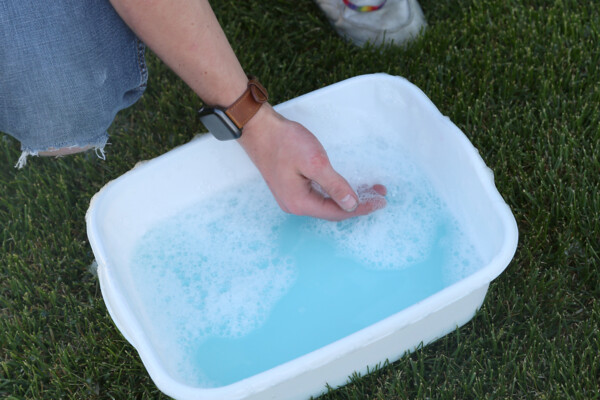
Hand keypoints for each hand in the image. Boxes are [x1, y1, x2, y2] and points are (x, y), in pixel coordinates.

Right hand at [239, 104, 386, 220]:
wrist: (259, 128)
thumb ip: (335, 185)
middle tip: (379, 193)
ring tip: (368, 188)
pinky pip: (318, 195)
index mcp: (300, 202)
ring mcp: (291, 197)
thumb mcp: (315, 162)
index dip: (361, 208)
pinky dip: (335, 191)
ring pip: (326, 203)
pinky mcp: (291, 187)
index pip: (337, 212)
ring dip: (347, 196)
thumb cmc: (284, 142)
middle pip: (332, 210)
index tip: (380, 200)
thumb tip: (352, 205)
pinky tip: (345, 186)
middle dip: (357, 203)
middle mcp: (295, 205)